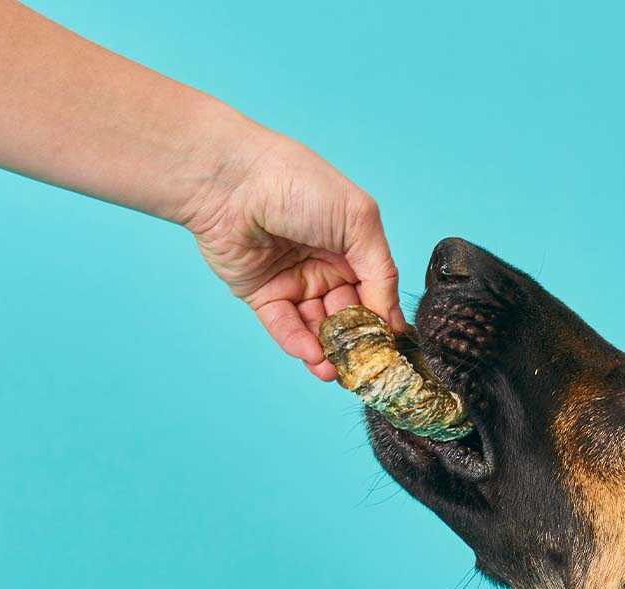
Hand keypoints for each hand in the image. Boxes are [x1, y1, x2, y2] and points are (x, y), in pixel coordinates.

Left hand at [188, 131, 404, 381]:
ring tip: (335, 372)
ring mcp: (295, 283)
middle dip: (355, 342)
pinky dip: (299, 343)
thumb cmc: (298, 184)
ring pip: (318, 328)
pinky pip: (285, 327)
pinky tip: (312, 356)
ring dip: (328, 352)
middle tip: (363, 366)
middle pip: (348, 317)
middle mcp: (326, 267)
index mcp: (353, 247)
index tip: (390, 348)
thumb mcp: (358, 221)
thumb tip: (393, 321)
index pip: (376, 293)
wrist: (231, 181)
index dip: (383, 320)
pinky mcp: (264, 295)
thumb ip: (382, 273)